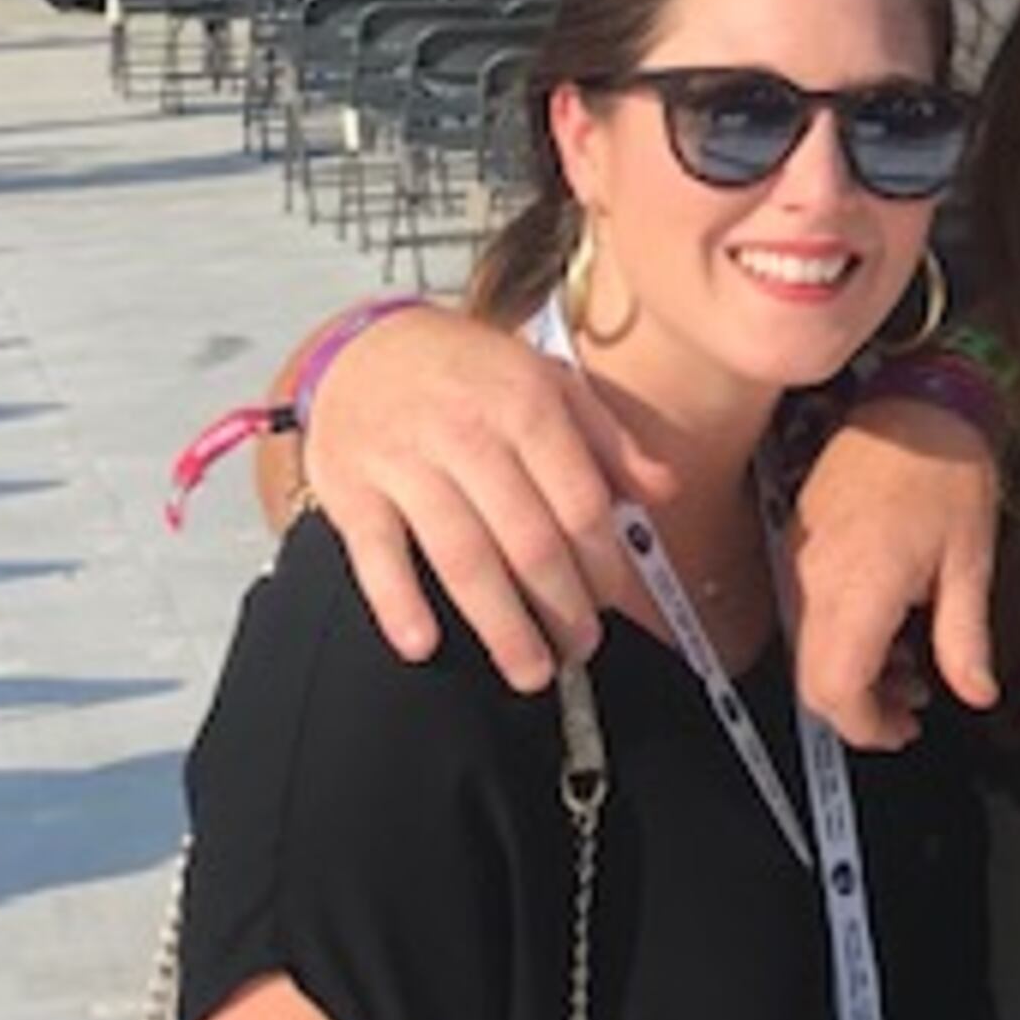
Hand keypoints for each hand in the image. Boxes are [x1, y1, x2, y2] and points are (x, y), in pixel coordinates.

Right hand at [301, 307, 650, 689]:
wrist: (366, 348)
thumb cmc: (471, 374)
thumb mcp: (550, 384)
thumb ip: (609, 440)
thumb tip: (665, 490)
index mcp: (527, 406)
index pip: (578, 500)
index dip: (602, 560)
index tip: (615, 602)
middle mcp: (469, 434)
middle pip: (527, 539)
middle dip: (561, 606)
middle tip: (580, 649)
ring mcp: (406, 463)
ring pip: (462, 557)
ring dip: (500, 624)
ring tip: (530, 671)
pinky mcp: (353, 491)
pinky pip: (377, 556)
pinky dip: (399, 604)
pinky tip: (424, 645)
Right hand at [788, 399, 1002, 748]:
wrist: (915, 399)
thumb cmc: (948, 470)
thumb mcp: (971, 561)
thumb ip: (966, 639)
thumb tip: (977, 695)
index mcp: (858, 590)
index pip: (836, 691)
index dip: (867, 727)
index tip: (905, 731)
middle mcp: (816, 580)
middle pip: (815, 679)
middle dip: (862, 707)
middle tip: (915, 705)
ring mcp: (802, 560)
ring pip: (809, 648)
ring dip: (854, 671)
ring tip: (913, 664)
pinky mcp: (801, 541)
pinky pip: (809, 610)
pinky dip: (843, 634)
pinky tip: (890, 622)